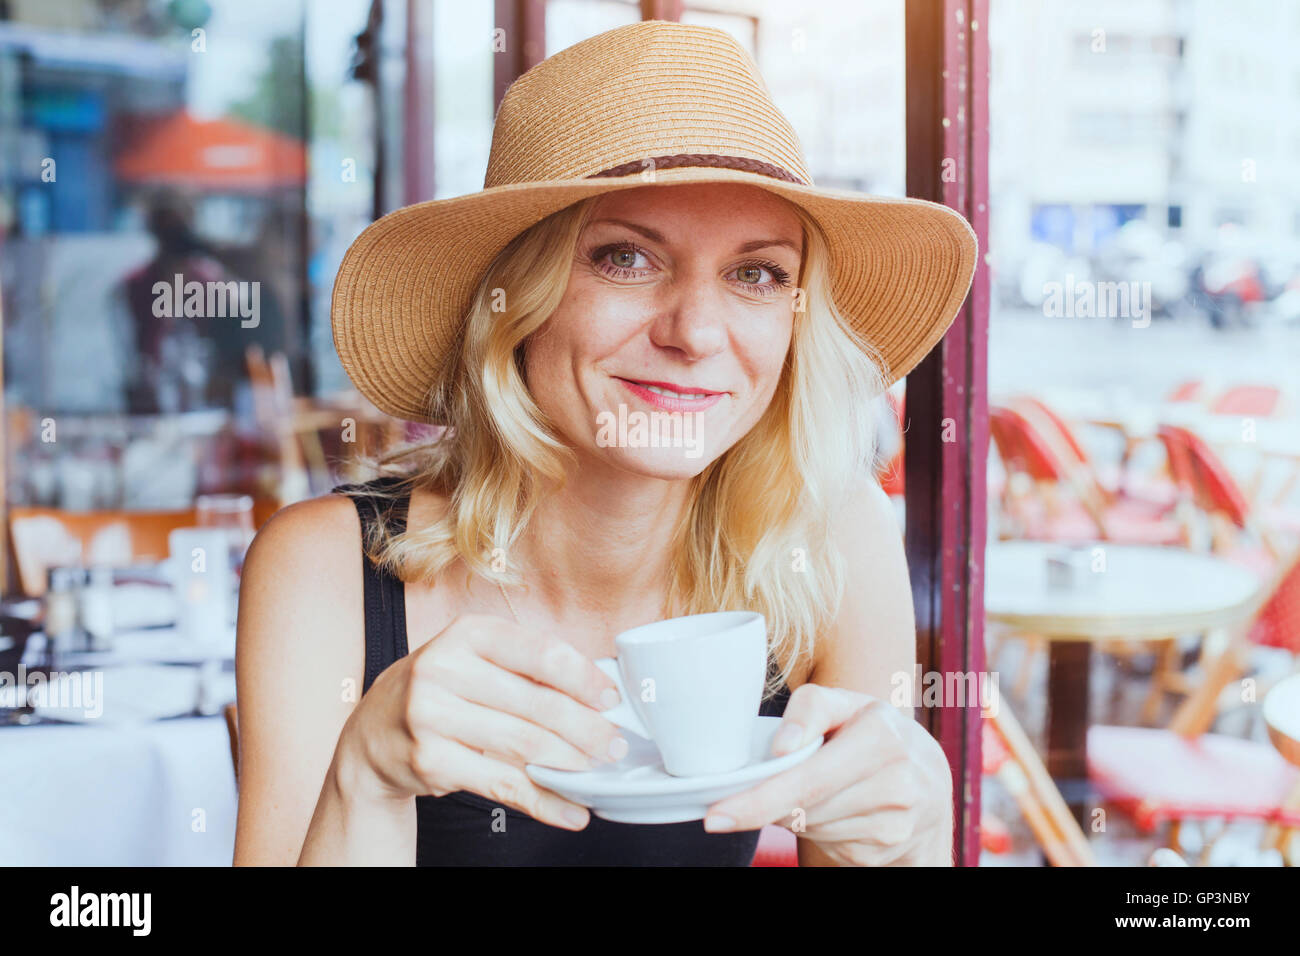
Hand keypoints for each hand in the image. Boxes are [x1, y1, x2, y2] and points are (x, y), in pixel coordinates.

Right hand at [334, 613, 626, 830]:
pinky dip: (544, 801)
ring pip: (523, 745)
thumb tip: (598, 695)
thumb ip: (526, 669)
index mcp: (468, 633)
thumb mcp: (476, 660)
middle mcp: (444, 668)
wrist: (375, 732)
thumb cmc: (443, 690)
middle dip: (587, 729)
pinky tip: (570, 810)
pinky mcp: (431, 760)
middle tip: (615, 746)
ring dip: (570, 764)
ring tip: (597, 772)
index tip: (611, 700)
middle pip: (537, 704)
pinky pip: (503, 784)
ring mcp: (432, 715)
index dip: (584, 678)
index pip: (541, 652)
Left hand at [702, 684, 953, 865]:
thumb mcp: (848, 704)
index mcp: (882, 736)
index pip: (807, 777)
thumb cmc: (873, 733)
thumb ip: (812, 707)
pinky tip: (831, 810)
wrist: (930, 781)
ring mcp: (897, 824)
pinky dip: (817, 830)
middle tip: (728, 808)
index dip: (757, 800)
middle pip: (803, 808)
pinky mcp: (888, 852)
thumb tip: (781, 748)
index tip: (715, 815)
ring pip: (813, 829)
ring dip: (793, 814)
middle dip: (764, 807)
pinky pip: (830, 846)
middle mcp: (898, 782)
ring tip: (807, 789)